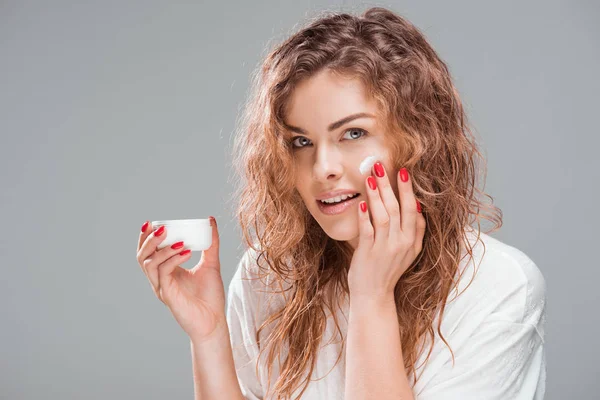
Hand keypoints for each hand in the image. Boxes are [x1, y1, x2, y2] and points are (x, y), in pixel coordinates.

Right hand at [136, 217, 226, 340]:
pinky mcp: (167, 295)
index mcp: (166, 271)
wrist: (214, 321)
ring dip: (162, 249)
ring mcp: (162, 287)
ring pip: (148, 264)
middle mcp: (160, 279)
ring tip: (180, 241)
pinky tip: (186, 252)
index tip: (153, 222)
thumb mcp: (211, 263)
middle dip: (149, 240)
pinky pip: (163, 273)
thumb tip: (211, 221)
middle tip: (162, 228)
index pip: (149, 251)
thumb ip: (211, 243)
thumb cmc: (211, 296)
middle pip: (142, 256)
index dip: (146, 237)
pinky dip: (173, 260)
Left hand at [348, 163, 425, 302]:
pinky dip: (365, 216)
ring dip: (377, 196)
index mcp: (412, 241)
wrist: (374, 296)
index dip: (408, 190)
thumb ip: (416, 231)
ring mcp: (385, 249)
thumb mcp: (410, 252)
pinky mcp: (368, 254)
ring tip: (370, 178)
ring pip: (383, 216)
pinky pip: (367, 231)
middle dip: (390, 186)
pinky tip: (361, 203)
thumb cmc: (388, 270)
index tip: (402, 171)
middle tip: (381, 166)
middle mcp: (401, 243)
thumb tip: (418, 207)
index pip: (412, 210)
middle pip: (398, 209)